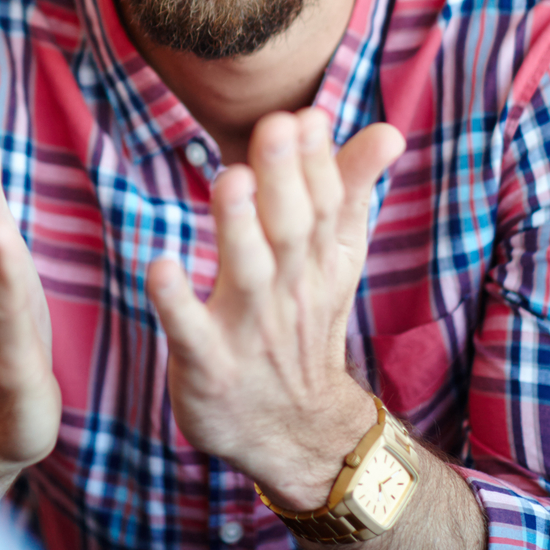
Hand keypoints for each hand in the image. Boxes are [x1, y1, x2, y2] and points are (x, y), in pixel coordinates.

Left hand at [146, 109, 405, 508]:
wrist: (297, 434)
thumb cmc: (303, 325)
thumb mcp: (337, 262)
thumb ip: (352, 191)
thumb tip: (387, 130)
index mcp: (319, 263)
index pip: (324, 206)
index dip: (316, 161)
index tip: (306, 115)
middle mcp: (289, 291)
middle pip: (291, 229)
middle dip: (284, 177)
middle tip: (275, 125)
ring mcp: (248, 329)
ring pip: (247, 272)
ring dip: (238, 226)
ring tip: (230, 179)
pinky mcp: (208, 364)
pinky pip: (190, 332)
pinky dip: (176, 301)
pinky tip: (161, 266)